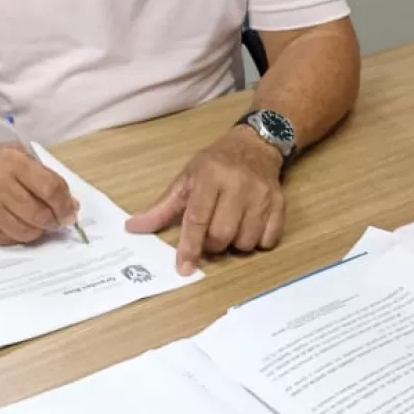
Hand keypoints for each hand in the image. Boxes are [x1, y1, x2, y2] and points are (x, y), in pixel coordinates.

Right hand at [0, 143, 79, 245]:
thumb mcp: (23, 157)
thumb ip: (47, 178)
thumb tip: (71, 207)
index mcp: (12, 162)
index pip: (49, 188)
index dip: (65, 205)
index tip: (71, 213)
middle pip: (38, 214)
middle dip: (54, 221)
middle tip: (57, 221)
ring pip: (25, 232)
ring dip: (39, 231)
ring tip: (39, 222)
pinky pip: (9, 240)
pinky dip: (20, 235)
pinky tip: (19, 223)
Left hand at [125, 126, 285, 274]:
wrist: (254, 145)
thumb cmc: (214, 164)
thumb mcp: (186, 179)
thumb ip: (161, 207)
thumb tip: (133, 228)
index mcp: (210, 176)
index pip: (197, 218)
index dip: (189, 246)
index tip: (183, 267)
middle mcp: (238, 185)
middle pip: (221, 234)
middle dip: (212, 244)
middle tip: (209, 235)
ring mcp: (262, 195)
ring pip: (245, 242)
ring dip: (233, 244)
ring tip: (229, 226)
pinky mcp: (280, 204)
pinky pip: (267, 241)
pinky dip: (255, 241)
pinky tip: (248, 225)